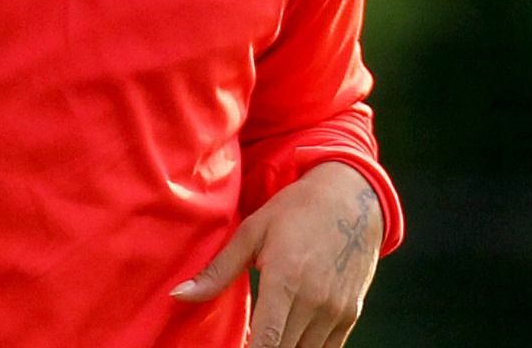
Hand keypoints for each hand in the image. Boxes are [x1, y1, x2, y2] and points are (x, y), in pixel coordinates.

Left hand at [171, 162, 381, 347]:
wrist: (353, 198)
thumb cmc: (296, 210)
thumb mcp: (252, 232)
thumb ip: (217, 271)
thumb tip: (178, 295)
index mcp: (286, 280)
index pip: (266, 342)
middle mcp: (315, 301)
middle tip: (242, 340)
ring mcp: (336, 311)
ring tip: (262, 339)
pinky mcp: (350, 315)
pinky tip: (285, 338)